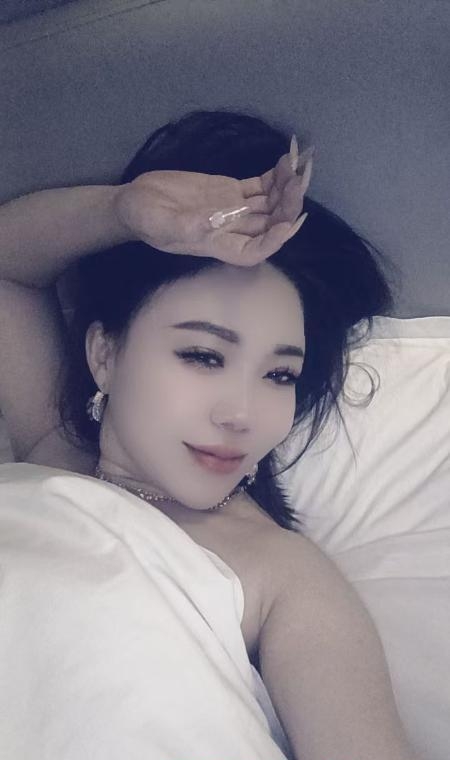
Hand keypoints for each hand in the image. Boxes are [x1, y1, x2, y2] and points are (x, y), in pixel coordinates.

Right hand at [113, 143, 312, 265]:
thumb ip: (185, 227)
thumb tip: (216, 222)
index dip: (273, 241)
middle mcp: (232, 230)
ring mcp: (234, 210)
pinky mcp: (231, 190)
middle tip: (298, 183)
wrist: (134, 201)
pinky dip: (275, 176)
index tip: (287, 223)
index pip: (254, 251)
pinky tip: (286, 161)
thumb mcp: (159, 223)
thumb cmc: (143, 218)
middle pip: (269, 225)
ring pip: (270, 204)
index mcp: (218, 245)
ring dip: (286, 189)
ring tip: (298, 166)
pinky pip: (260, 187)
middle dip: (287, 207)